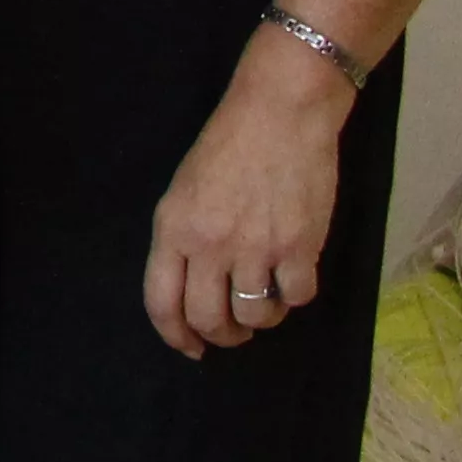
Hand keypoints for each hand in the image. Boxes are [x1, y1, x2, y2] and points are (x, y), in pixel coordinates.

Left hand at [141, 29, 359, 357]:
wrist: (279, 113)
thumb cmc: (228, 146)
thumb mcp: (184, 190)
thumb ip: (184, 239)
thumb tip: (193, 287)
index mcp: (173, 229)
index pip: (161, 302)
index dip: (175, 335)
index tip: (191, 348)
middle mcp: (210, 245)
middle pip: (208, 319)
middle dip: (221, 336)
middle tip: (234, 332)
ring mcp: (256, 247)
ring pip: (254, 315)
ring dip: (261, 318)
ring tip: (265, 300)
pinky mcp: (299, 246)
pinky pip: (297, 297)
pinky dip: (295, 296)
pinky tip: (293, 277)